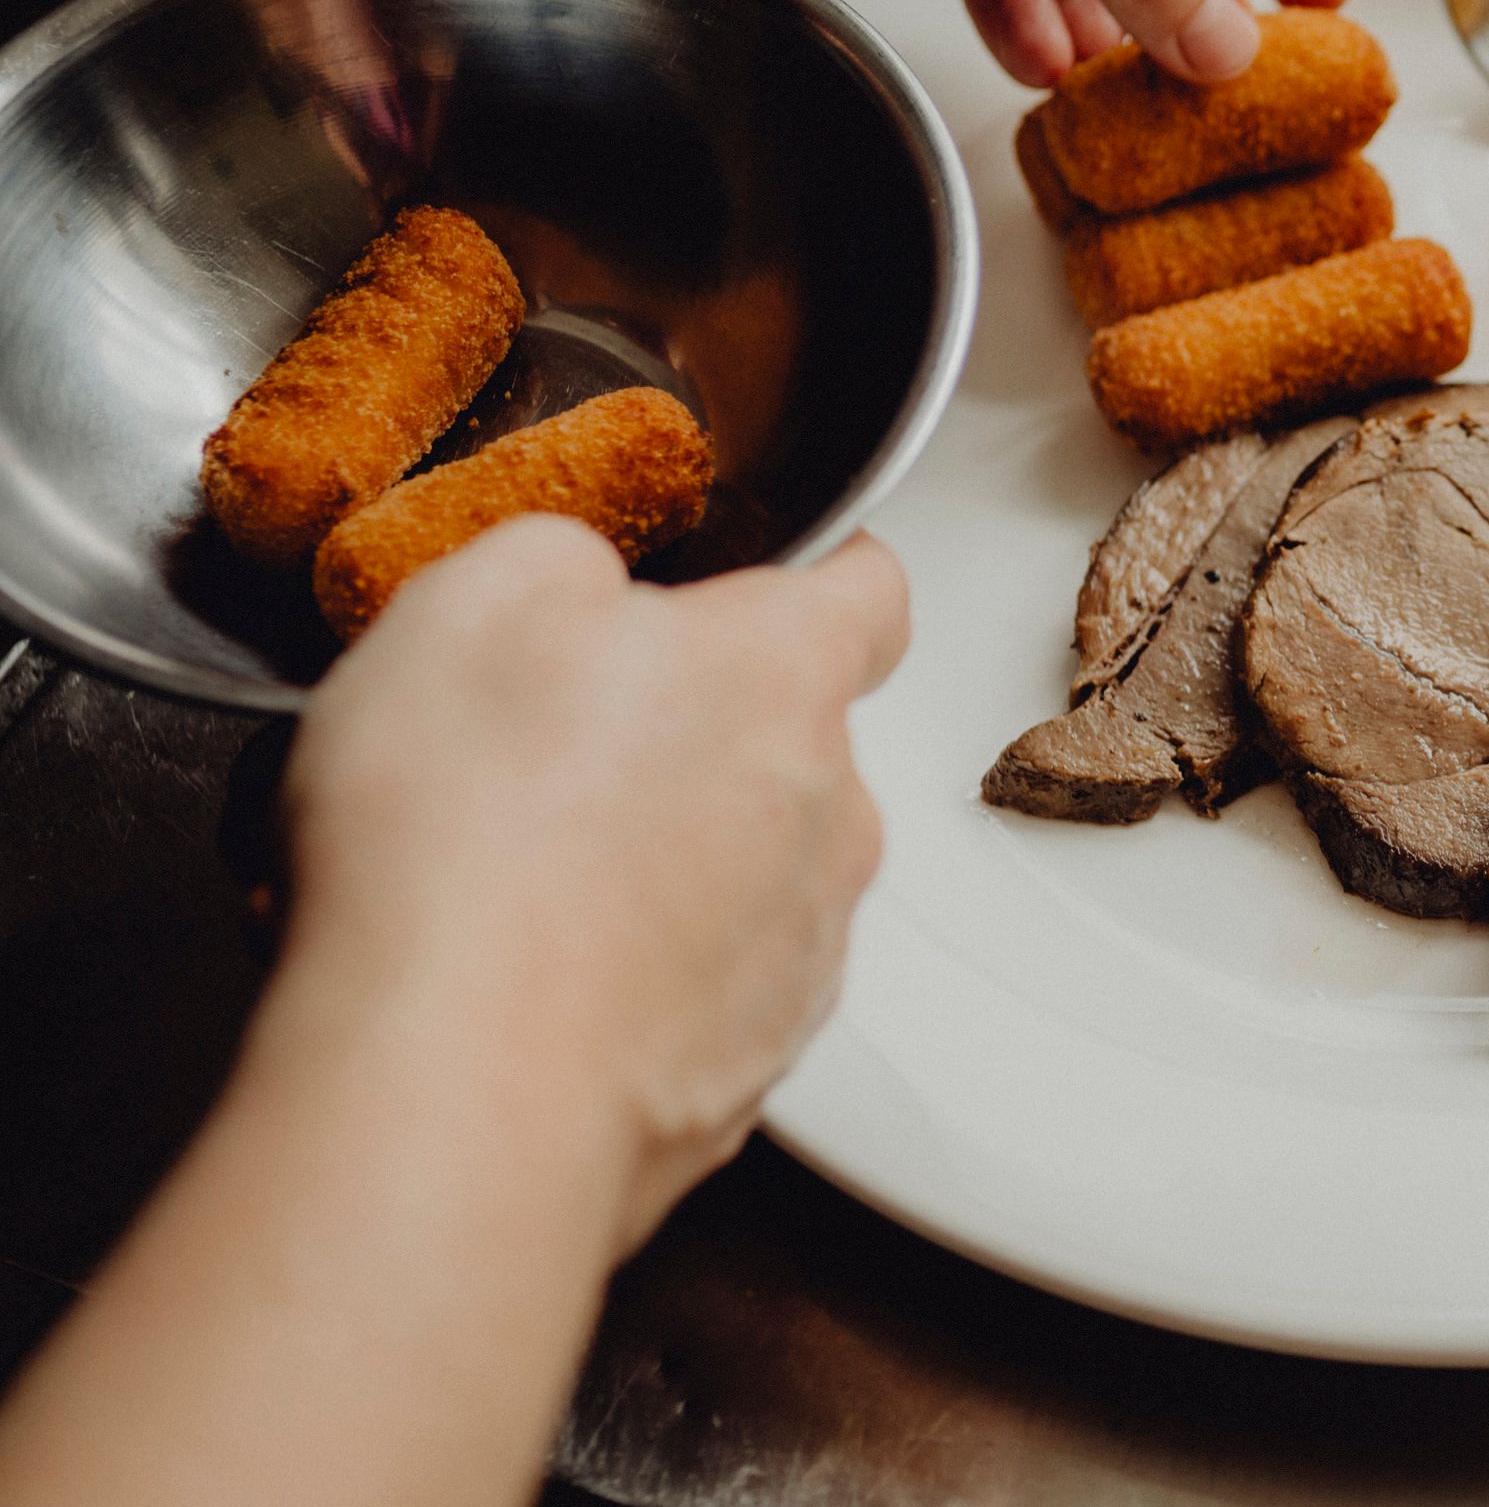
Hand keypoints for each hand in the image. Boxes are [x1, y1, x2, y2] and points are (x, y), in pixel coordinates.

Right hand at [276, 516, 908, 1249]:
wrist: (455, 1092)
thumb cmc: (471, 845)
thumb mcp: (475, 603)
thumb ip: (561, 562)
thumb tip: (580, 583)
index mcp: (787, 675)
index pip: (868, 592)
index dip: (817, 574)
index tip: (774, 578)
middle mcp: (832, 814)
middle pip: (787, 741)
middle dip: (692, 735)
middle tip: (556, 754)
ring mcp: (803, 950)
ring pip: (749, 870)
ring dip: (663, 863)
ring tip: (519, 884)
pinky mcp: (752, 1065)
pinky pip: (706, 989)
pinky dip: (636, 978)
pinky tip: (526, 982)